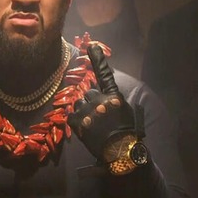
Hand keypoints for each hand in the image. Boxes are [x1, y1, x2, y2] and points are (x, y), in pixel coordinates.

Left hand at [68, 44, 141, 161]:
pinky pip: (71, 114)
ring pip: (79, 103)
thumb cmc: (126, 132)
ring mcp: (87, 111)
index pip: (104, 74)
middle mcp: (99, 100)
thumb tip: (106, 96)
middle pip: (88, 92)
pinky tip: (84, 127)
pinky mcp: (77, 122)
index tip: (91, 45)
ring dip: (83, 110)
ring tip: (92, 123)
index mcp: (113, 96)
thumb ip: (113, 100)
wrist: (119, 151)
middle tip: (98, 115)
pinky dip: (76, 120)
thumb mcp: (125, 111)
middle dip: (91, 101)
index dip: (97, 58)